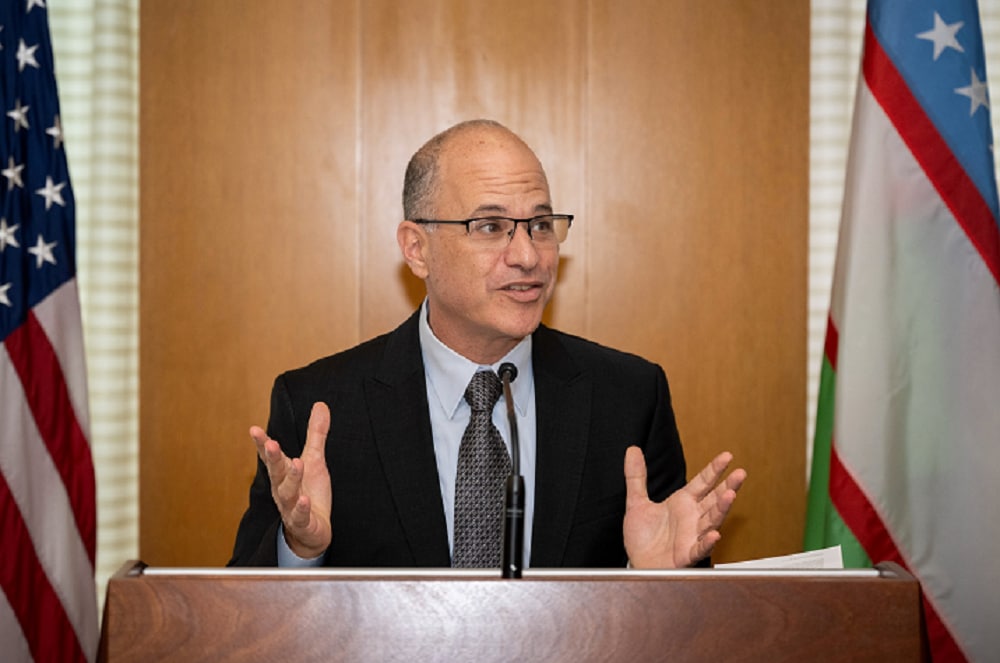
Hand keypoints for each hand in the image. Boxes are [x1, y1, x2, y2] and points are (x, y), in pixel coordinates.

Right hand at [251, 402, 332, 558]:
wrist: (312, 532)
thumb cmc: (310, 494)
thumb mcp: (315, 460)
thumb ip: (316, 434)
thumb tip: (320, 405)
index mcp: (282, 474)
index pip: (271, 456)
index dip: (262, 443)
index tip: (254, 429)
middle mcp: (282, 489)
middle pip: (276, 472)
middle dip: (272, 458)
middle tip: (271, 442)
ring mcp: (291, 507)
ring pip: (287, 493)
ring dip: (291, 478)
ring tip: (296, 463)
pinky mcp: (303, 522)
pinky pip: (300, 516)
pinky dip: (301, 508)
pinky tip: (305, 500)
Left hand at [623, 446, 745, 568]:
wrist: (637, 563)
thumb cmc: (643, 538)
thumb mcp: (636, 502)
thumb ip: (636, 476)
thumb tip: (632, 450)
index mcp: (682, 503)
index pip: (703, 482)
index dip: (714, 470)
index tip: (727, 456)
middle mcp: (692, 518)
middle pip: (714, 499)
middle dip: (727, 486)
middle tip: (740, 473)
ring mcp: (692, 536)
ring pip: (711, 520)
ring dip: (721, 509)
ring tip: (730, 495)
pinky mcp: (687, 554)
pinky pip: (699, 548)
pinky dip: (707, 542)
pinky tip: (714, 535)